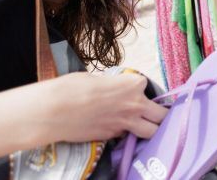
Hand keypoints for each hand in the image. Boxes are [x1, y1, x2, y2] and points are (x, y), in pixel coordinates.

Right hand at [39, 72, 167, 141]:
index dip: (140, 89)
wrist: (54, 110)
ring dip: (152, 129)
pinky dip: (127, 134)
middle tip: (155, 115)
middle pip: (162, 115)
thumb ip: (114, 85)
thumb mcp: (97, 79)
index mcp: (133, 85)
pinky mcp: (113, 137)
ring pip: (153, 132)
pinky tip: (118, 130)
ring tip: (146, 126)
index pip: (147, 86)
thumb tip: (115, 90)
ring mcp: (125, 124)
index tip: (134, 90)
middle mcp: (135, 105)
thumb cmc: (72, 87)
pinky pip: (128, 136)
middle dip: (161, 115)